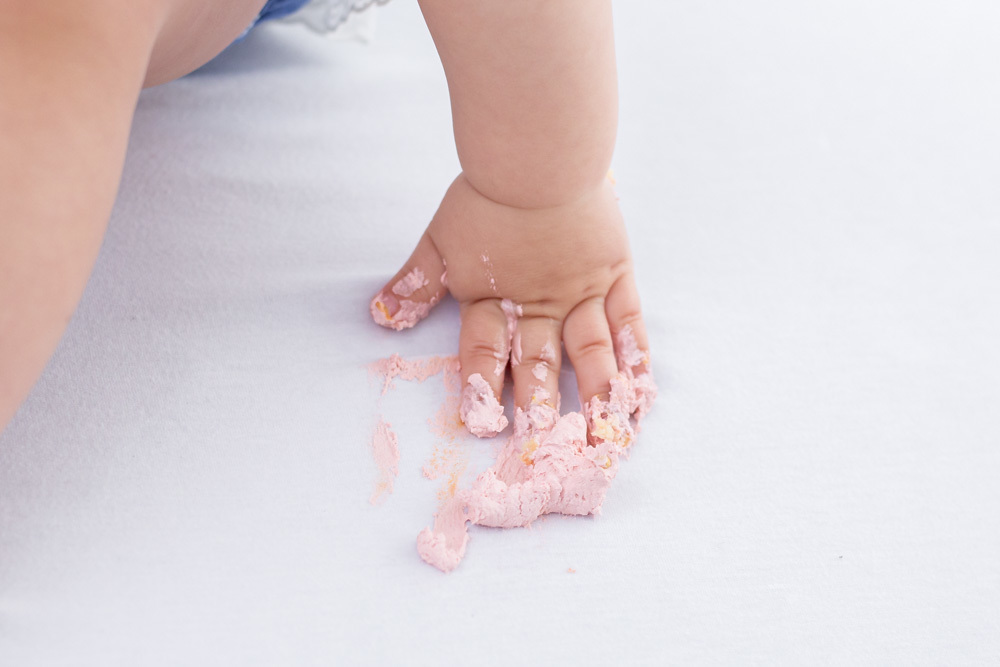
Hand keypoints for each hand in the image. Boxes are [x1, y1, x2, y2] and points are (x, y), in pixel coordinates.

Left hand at [370, 173, 651, 436]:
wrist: (539, 158)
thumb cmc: (488, 195)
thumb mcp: (442, 238)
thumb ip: (415, 281)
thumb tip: (379, 316)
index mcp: (495, 298)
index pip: (484, 352)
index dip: (481, 389)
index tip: (482, 427)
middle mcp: (540, 306)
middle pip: (538, 363)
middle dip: (540, 409)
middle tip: (545, 451)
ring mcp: (582, 293)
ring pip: (590, 354)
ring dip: (596, 399)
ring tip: (603, 439)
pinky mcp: (615, 276)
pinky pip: (629, 324)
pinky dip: (635, 359)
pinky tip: (641, 393)